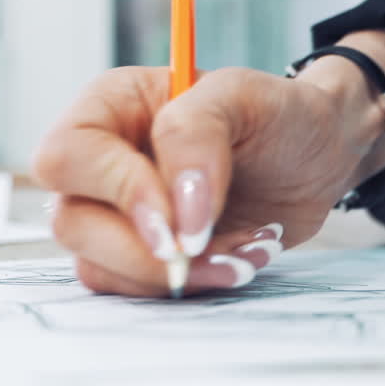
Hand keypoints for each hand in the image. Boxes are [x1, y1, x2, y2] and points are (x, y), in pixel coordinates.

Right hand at [33, 64, 384, 295]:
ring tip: (245, 252)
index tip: (179, 220)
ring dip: (177, 274)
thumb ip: (195, 136)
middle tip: (214, 248)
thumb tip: (177, 218)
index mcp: (110, 107)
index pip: (67, 157)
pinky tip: (238, 260)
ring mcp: (117, 213)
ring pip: (99, 266)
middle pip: (72, 223)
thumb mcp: (243, 96)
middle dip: (146, 251)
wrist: (317, 158)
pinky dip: (191, 285)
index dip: (117, 193)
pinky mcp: (143, 253)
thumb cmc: (277, 114)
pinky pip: (136, 289)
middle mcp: (102, 161)